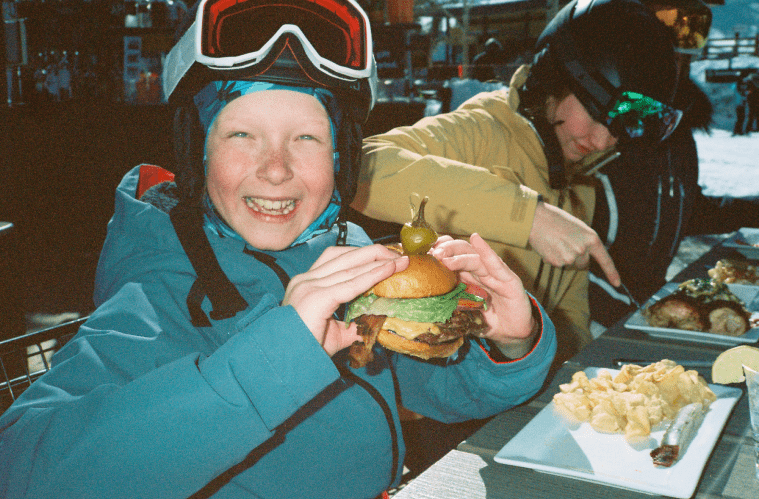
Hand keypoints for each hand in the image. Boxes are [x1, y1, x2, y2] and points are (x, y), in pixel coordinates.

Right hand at [282, 245, 408, 356]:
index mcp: (306, 284)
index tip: (385, 255)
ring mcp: (309, 286)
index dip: (362, 255)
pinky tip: (388, 271)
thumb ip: (351, 324)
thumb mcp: (333, 333)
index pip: (337, 259)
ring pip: (350, 267)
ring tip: (399, 260)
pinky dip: (372, 275)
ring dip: (378, 261)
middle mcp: (306, 280)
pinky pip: (351, 283)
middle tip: (398, 254)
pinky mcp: (316, 297)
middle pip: (344, 256)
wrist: (284, 364)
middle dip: (373, 253)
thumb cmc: (305, 351)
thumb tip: (372, 322)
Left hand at [430, 234, 535, 346]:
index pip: (452, 256)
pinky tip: (476, 240)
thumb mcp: (464, 315)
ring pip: (474, 257)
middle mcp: (481, 271)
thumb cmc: (489, 322)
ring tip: (443, 255)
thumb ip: (451, 309)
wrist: (514, 334)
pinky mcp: (509, 281)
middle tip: (432, 254)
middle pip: (461, 252)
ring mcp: (495, 274)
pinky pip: (496, 265)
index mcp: (469, 277)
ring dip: (457, 255)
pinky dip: (486, 252)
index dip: (439, 251)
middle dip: (445, 250)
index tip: (424, 253)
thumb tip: (426, 312)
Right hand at [528, 201, 620, 286]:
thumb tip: (582, 258)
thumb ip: (584, 242)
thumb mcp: (577, 228)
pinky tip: (548, 246)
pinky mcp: (557, 263)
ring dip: (564, 256)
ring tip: (555, 241)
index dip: (612, 273)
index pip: (605, 259)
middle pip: (583, 263)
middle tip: (565, 243)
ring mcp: (570, 258)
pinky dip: (553, 257)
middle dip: (577, 258)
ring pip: (569, 264)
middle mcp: (582, 250)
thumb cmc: (556, 220)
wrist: (536, 219)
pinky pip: (557, 264)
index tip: (617, 283)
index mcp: (591, 239)